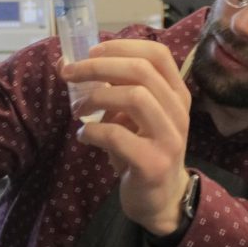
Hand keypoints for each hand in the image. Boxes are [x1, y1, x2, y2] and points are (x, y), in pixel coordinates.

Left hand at [60, 40, 192, 235]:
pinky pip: (117, 136)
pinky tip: (84, 135)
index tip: (92, 51)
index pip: (157, 54)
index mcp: (176, 93)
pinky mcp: (153, 164)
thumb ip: (113, 90)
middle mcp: (178, 112)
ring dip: (97, 98)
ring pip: (134, 97)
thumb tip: (69, 64)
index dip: (122, 46)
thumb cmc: (143, 149)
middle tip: (70, 74)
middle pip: (141, 70)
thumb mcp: (134, 116)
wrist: (161, 199)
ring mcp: (170, 138)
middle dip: (99, 67)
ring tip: (78, 110)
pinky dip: (92, 131)